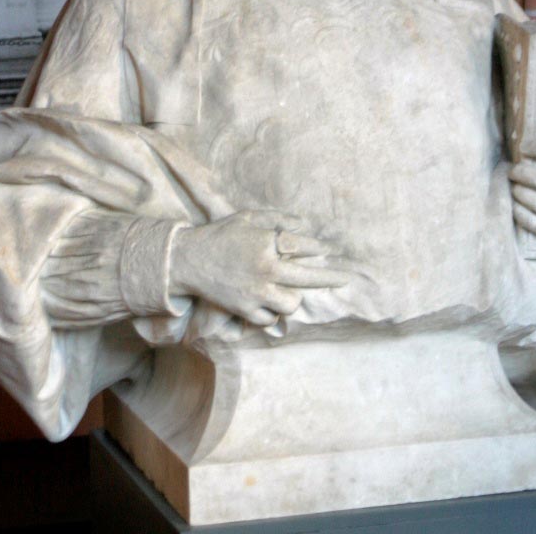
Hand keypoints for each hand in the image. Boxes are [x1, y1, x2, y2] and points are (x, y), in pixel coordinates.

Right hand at [169, 210, 352, 325]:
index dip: (321, 247)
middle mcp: (265, 269)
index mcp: (266, 244)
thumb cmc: (221, 235)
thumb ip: (277, 220)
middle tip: (346, 278)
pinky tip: (270, 302)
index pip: (303, 246)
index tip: (332, 249)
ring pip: (291, 303)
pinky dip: (272, 312)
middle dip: (331, 278)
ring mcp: (256, 292)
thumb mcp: (248, 218)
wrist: (188, 260)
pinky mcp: (245, 310)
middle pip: (308, 277)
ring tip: (288, 289)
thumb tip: (305, 226)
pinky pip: (270, 318)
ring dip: (292, 296)